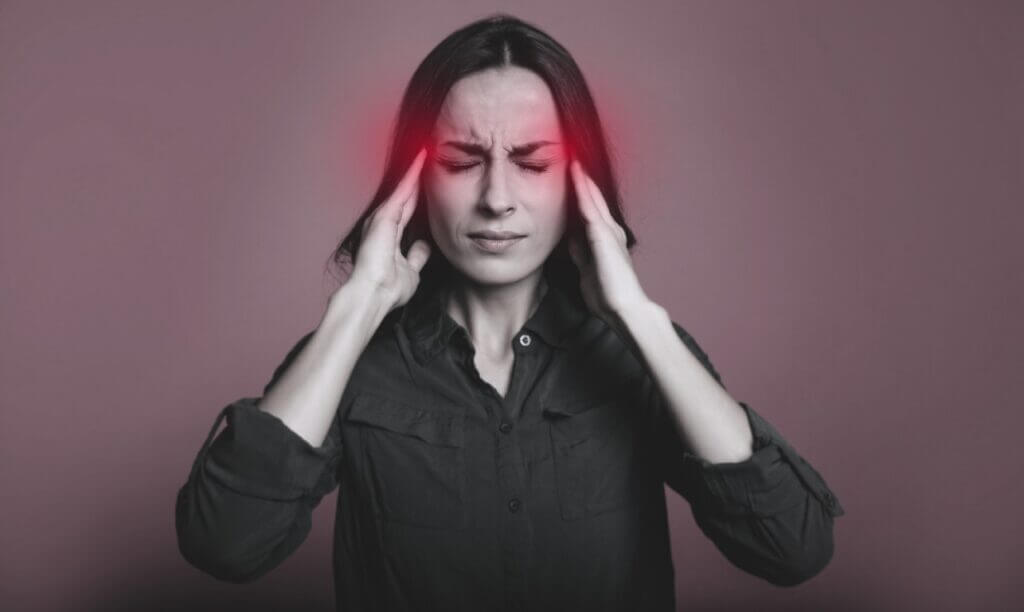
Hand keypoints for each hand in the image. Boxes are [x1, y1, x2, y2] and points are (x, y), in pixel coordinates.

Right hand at [344, 148, 431, 310]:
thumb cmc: (388, 289)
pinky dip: (413, 173)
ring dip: (415, 168)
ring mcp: (382, 217)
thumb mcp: (410, 270)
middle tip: (428, 154)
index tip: (430, 180)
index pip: (409, 209)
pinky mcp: (384, 216)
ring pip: (404, 188)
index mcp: (389, 234)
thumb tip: (425, 246)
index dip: (419, 195)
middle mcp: (384, 222)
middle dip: (417, 176)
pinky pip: (403, 189)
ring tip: (426, 148)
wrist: (373, 296)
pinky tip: (422, 157)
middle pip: (406, 194)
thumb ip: (417, 256)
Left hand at [567, 159, 650, 325]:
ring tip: (570, 153)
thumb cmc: (607, 296)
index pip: (589, 209)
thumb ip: (580, 254)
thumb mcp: (587, 270)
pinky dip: (581, 186)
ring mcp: (607, 230)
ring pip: (590, 195)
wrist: (624, 308)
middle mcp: (609, 229)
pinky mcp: (602, 233)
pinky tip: (574, 171)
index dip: (579, 191)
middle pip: (591, 196)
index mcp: (605, 239)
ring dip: (581, 175)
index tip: (568, 175)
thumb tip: (570, 242)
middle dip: (580, 177)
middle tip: (568, 154)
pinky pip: (588, 204)